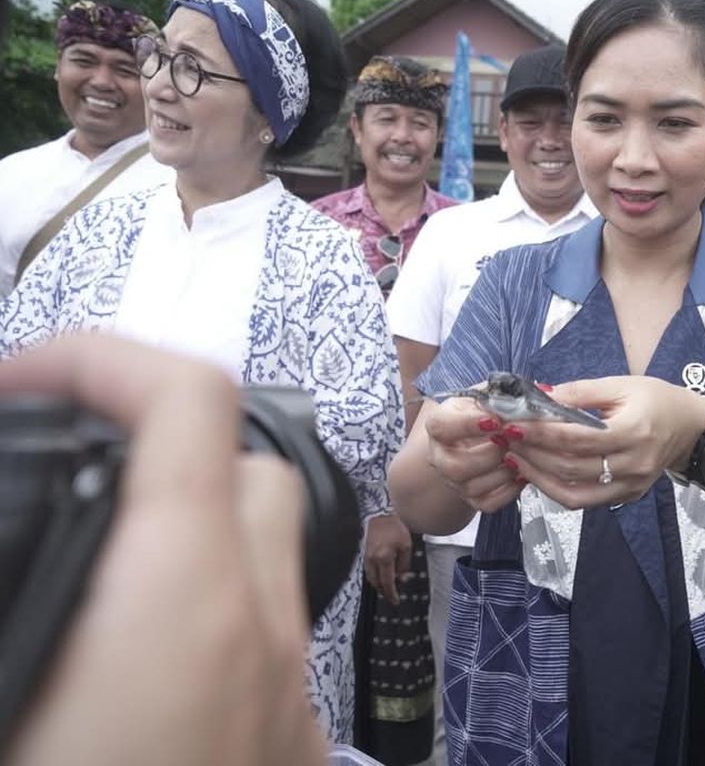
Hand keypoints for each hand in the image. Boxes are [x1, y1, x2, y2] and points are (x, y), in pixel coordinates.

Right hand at [1, 334, 324, 765]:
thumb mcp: (3, 685)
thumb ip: (16, 577)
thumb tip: (25, 528)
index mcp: (182, 596)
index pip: (188, 399)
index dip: (101, 358)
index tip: (23, 379)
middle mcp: (263, 629)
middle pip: (245, 473)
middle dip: (153, 450)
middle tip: (62, 479)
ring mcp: (292, 690)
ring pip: (268, 557)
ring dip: (189, 537)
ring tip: (96, 571)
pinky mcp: (296, 745)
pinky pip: (271, 637)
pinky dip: (214, 615)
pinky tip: (140, 662)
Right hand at [363, 514, 412, 605]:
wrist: (382, 514)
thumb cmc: (395, 528)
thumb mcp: (406, 546)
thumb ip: (404, 565)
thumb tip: (402, 578)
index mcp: (384, 558)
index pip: (387, 582)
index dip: (391, 593)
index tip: (396, 600)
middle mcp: (373, 559)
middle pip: (376, 582)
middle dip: (384, 591)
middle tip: (391, 596)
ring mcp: (367, 556)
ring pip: (370, 577)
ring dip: (378, 584)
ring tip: (386, 587)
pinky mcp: (364, 552)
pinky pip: (368, 570)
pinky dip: (374, 576)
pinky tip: (380, 576)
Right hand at [423, 396, 523, 513]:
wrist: (478, 436)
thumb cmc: (484, 411)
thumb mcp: (487, 395)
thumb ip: (502, 394)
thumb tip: (529, 399)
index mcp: (439, 425)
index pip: (440, 427)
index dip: (467, 425)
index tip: (495, 420)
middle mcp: (440, 456)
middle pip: (453, 467)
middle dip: (489, 455)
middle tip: (510, 441)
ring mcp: (454, 481)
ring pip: (471, 487)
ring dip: (502, 472)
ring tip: (519, 456)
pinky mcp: (471, 498)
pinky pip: (488, 504)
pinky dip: (509, 491)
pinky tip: (521, 473)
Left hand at [501, 376, 704, 508]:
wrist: (690, 429)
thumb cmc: (655, 400)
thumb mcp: (620, 385)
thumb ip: (579, 392)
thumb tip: (538, 394)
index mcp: (633, 431)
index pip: (576, 438)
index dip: (541, 433)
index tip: (513, 424)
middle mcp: (633, 464)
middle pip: (570, 468)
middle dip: (532, 454)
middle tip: (505, 440)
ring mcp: (630, 485)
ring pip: (573, 493)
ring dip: (538, 477)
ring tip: (514, 459)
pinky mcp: (626, 497)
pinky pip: (583, 500)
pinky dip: (556, 488)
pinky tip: (537, 472)